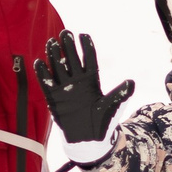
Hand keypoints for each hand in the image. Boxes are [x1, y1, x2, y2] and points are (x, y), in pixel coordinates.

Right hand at [35, 31, 135, 146]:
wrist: (88, 138)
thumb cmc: (102, 121)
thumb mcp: (113, 106)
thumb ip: (120, 93)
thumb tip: (131, 82)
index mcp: (92, 79)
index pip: (89, 58)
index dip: (86, 46)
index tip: (83, 35)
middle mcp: (77, 81)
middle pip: (71, 59)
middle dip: (68, 46)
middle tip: (65, 33)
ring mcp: (65, 88)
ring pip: (58, 67)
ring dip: (54, 55)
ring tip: (51, 43)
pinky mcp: (54, 97)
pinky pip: (46, 83)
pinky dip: (42, 73)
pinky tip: (39, 62)